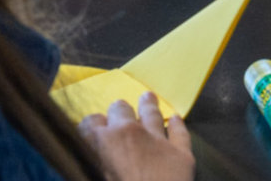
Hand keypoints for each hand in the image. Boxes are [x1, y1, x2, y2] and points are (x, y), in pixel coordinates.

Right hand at [78, 93, 194, 180]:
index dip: (93, 125)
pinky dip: (178, 124)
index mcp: (101, 143)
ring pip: (152, 114)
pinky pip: (179, 132)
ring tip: (148, 97)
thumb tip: (92, 161)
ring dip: (148, 106)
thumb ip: (91, 163)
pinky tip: (177, 119)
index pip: (91, 122)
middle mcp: (129, 132)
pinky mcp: (180, 151)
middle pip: (121, 109)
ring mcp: (157, 139)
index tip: (95, 129)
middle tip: (121, 111)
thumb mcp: (90, 176)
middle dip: (119, 111)